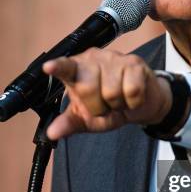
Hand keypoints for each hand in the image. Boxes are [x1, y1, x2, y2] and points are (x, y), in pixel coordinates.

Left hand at [42, 48, 171, 139]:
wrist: (141, 104)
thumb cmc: (109, 107)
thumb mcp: (86, 118)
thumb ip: (69, 123)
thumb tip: (52, 133)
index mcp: (76, 69)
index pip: (65, 68)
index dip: (57, 67)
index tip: (48, 67)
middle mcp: (94, 59)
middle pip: (89, 89)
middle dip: (98, 107)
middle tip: (105, 106)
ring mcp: (116, 58)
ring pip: (112, 92)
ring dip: (117, 105)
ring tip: (120, 101)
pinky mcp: (135, 64)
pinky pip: (132, 91)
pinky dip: (133, 103)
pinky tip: (132, 98)